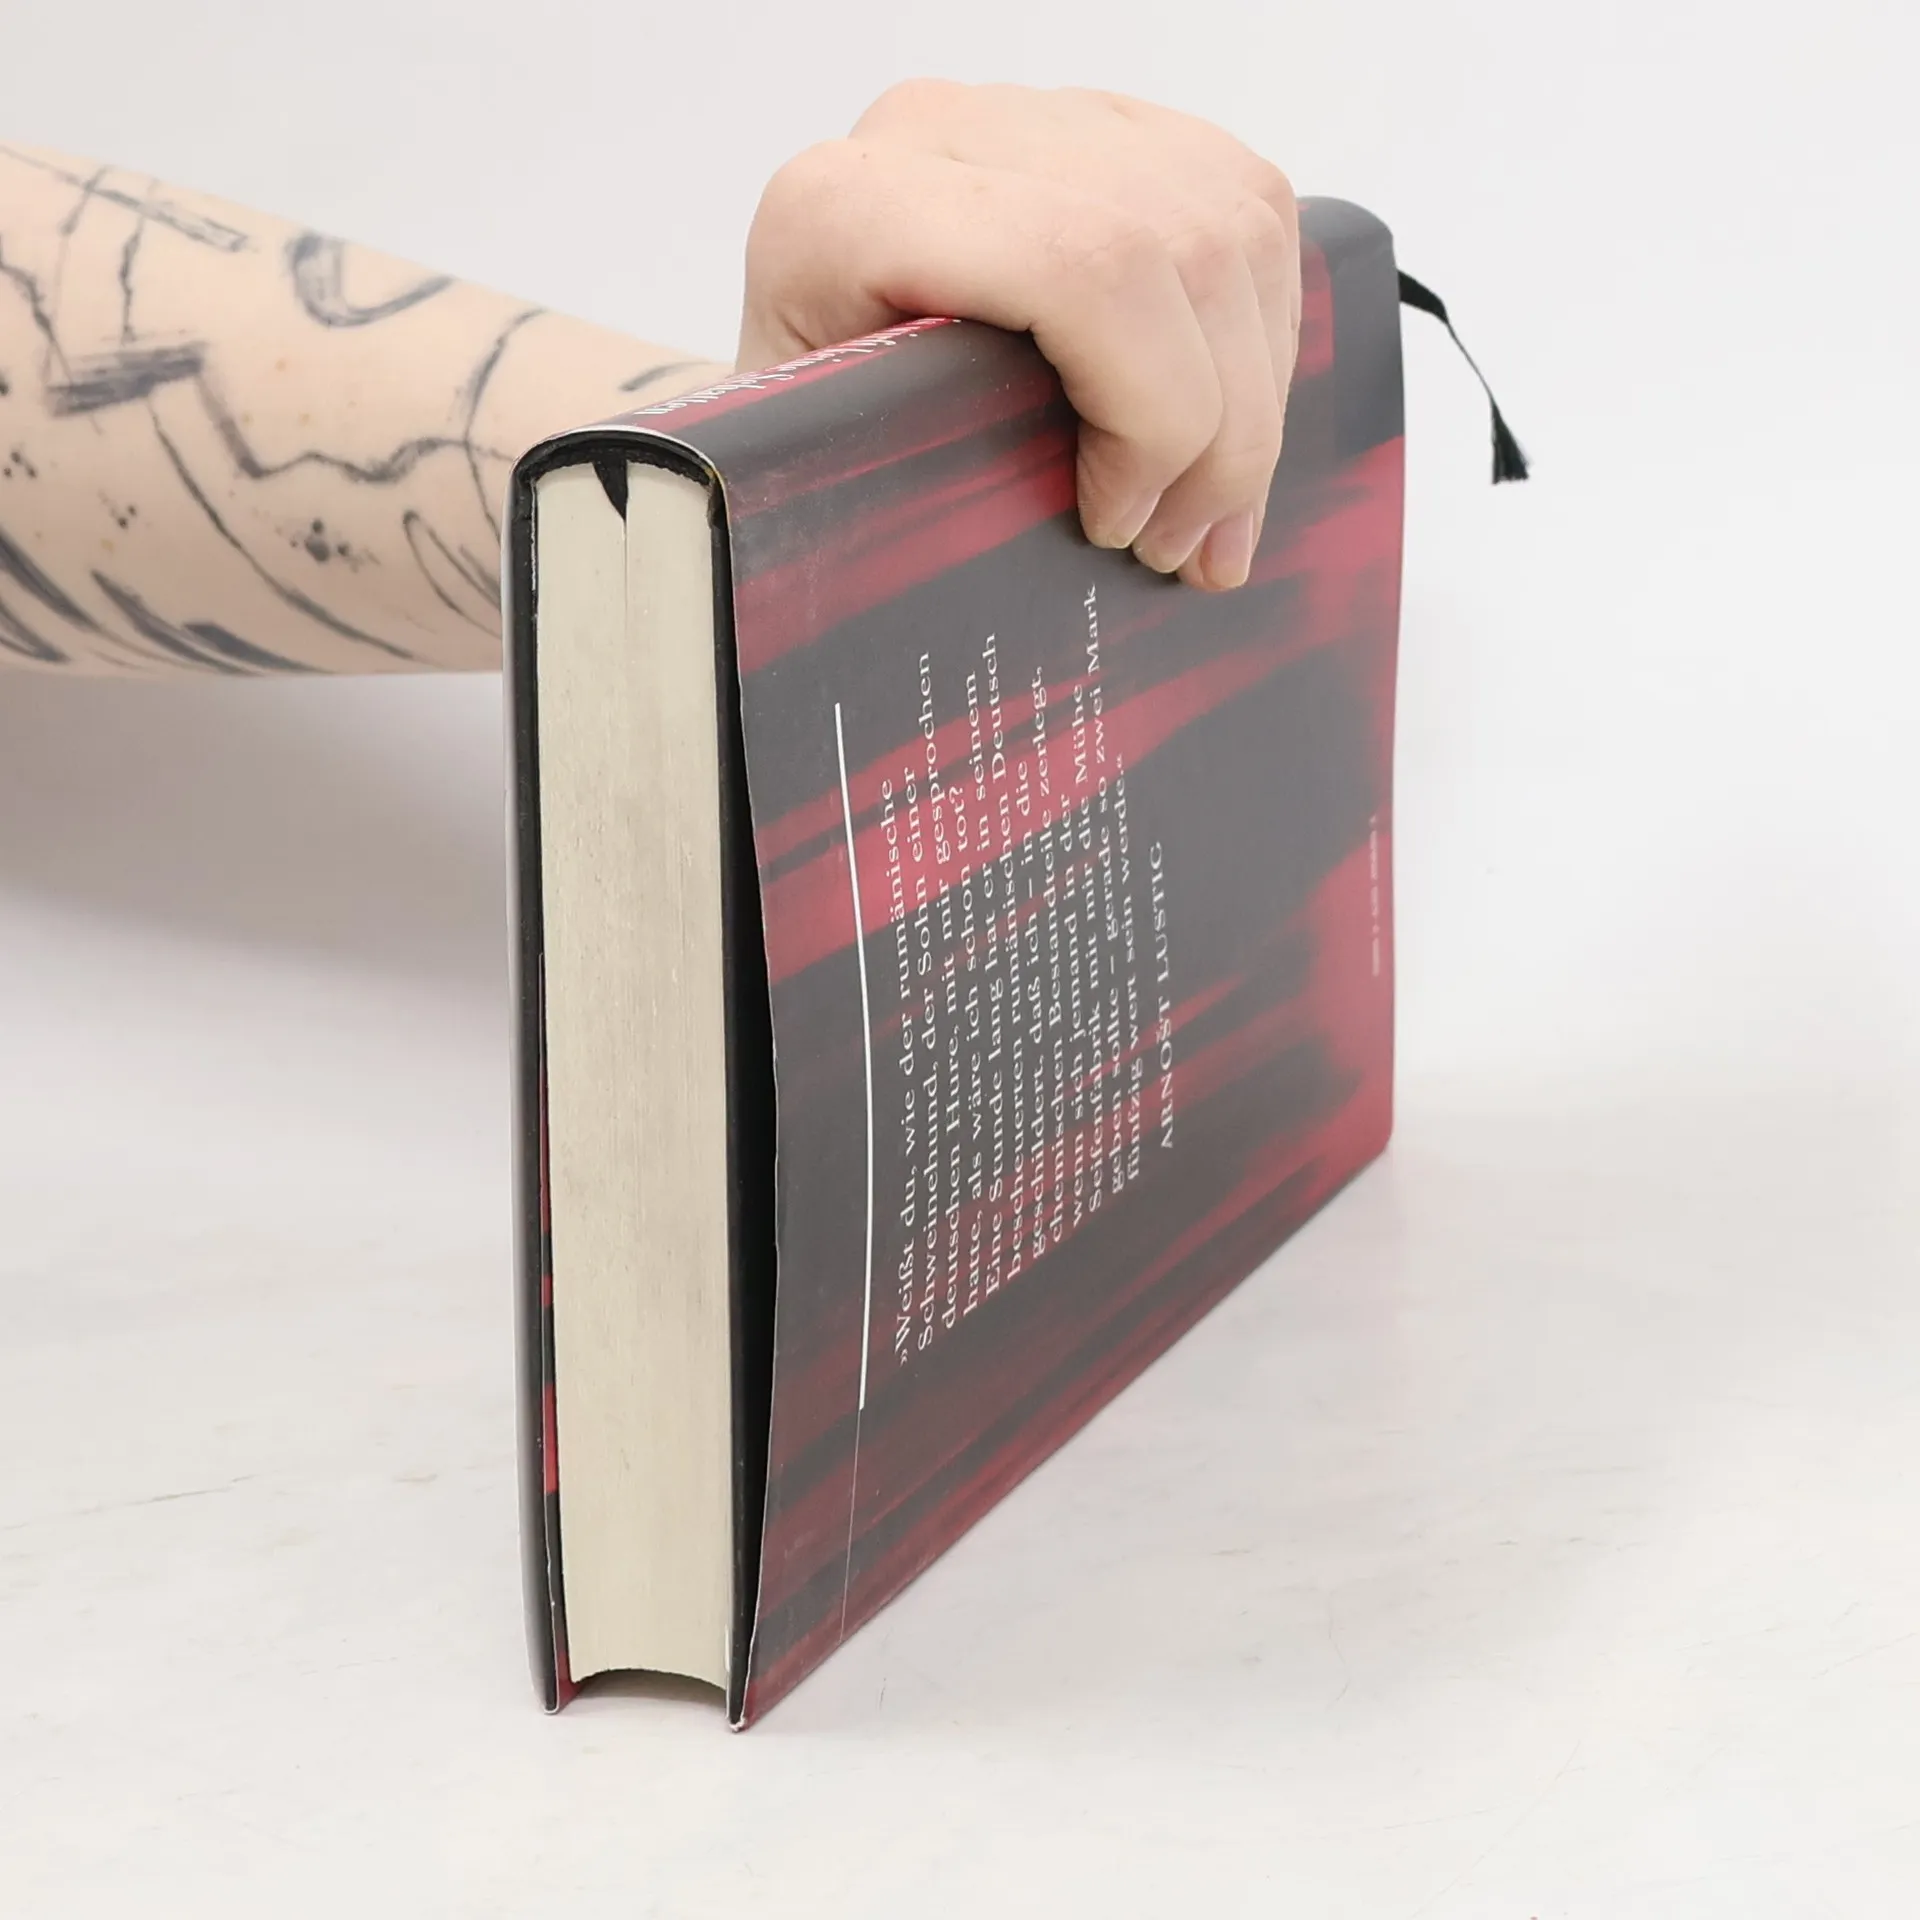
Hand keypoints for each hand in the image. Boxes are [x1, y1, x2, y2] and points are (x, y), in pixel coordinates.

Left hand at [737, 81, 1300, 591]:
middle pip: (1181, 249)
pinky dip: (1262, 342)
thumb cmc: (807, 454)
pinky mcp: (1113, 131)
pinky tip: (1224, 432)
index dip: (1148, 415)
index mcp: (850, 213)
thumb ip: (928, 500)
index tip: (1116, 523)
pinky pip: (1250, 212)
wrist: (796, 386)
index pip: (1082, 266)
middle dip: (1218, 431)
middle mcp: (946, 136)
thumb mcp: (830, 490)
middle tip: (1178, 548)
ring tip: (1207, 515)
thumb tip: (1090, 565)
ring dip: (1254, 396)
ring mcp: (1039, 119)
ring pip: (1236, 228)